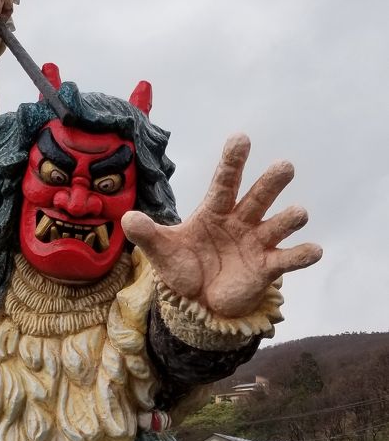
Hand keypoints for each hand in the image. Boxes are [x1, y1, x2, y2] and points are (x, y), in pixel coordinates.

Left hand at [122, 134, 321, 317]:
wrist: (199, 301)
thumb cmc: (184, 267)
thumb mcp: (162, 252)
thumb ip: (148, 234)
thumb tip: (126, 218)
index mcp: (215, 211)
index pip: (224, 182)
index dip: (233, 162)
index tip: (241, 138)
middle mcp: (241, 221)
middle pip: (258, 196)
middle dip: (271, 183)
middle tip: (285, 166)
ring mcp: (257, 243)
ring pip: (278, 224)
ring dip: (289, 219)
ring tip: (298, 213)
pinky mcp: (267, 267)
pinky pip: (288, 259)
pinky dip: (302, 255)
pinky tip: (313, 250)